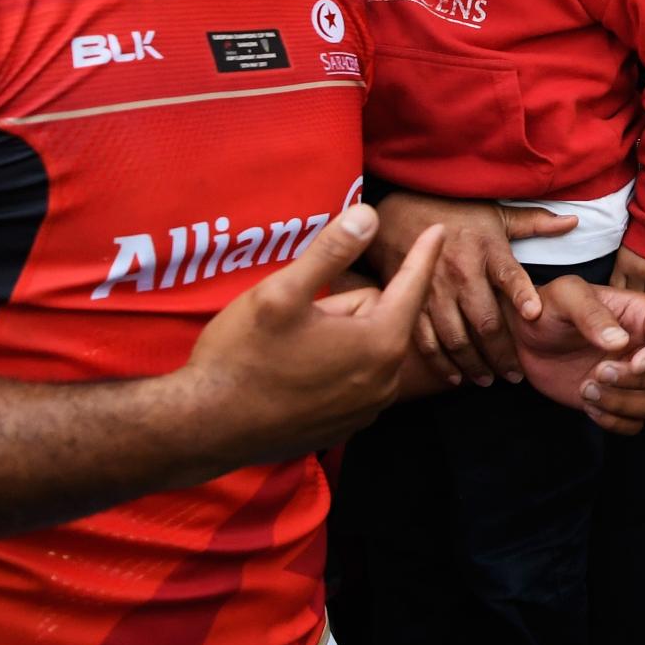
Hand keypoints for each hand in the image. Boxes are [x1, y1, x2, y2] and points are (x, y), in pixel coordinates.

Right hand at [175, 204, 439, 460]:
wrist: (203, 429)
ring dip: (336, 337)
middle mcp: (384, 382)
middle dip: (345, 306)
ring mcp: (366, 409)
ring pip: (363, 346)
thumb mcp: (281, 293)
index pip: (412, 285)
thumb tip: (369, 215)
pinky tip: (289, 374)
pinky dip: (330, 366)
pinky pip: (351, 377)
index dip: (423, 253)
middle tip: (296, 319)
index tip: (440, 228)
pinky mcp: (345, 426)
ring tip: (288, 349)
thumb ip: (331, 251)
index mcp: (378, 344)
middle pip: (378, 316)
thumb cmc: (241, 358)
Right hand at [372, 193, 578, 384]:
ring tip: (490, 381)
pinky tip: (455, 377)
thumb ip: (534, 223)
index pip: (508, 274)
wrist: (398, 215)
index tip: (534, 314)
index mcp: (486, 249)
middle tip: (516, 376)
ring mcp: (434, 291)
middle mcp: (461, 273)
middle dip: (502, 353)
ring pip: (456, 338)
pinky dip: (441, 363)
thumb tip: (573, 222)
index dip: (522, 294)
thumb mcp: (496, 214)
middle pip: (484, 320)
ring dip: (474, 365)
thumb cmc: (455, 214)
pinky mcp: (412, 303)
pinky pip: (426, 341)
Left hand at [512, 275, 644, 431]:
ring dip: (624, 404)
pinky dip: (614, 421)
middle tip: (598, 372)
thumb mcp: (566, 296)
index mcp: (640, 315)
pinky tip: (587, 404)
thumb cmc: (548, 308)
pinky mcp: (616, 399)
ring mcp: (631, 376)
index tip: (634, 363)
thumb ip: (592, 314)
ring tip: (587, 389)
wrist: (525, 336)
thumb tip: (621, 341)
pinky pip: (634, 424)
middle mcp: (643, 346)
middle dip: (637, 381)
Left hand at [610, 244, 644, 306]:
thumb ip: (626, 259)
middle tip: (640, 304)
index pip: (616, 288)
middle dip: (636, 302)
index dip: (620, 295)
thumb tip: (623, 274)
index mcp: (625, 262)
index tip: (623, 296)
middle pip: (635, 297)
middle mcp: (640, 272)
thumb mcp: (630, 240)